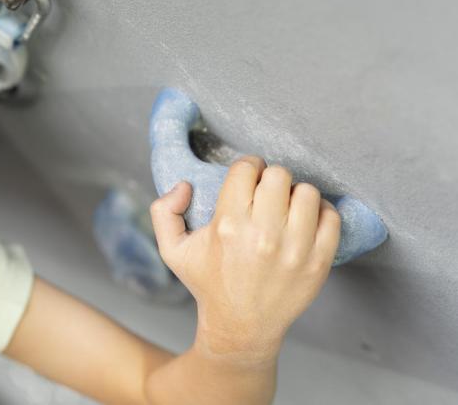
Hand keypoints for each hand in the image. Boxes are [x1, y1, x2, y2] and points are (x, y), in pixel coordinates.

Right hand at [150, 156, 341, 362]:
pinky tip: (305, 222)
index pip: (246, 168)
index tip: (247, 179)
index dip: (247, 168)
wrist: (241, 326)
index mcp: (228, 224)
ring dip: (295, 196)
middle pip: (279, 175)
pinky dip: (321, 214)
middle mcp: (263, 234)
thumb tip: (184, 185)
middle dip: (270, 180)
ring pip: (307, 192)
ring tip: (286, 209)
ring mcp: (295, 249)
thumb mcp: (172, 250)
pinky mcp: (319, 262)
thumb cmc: (208, 283)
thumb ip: (163, 211)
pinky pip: (331, 218)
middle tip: (266, 195)